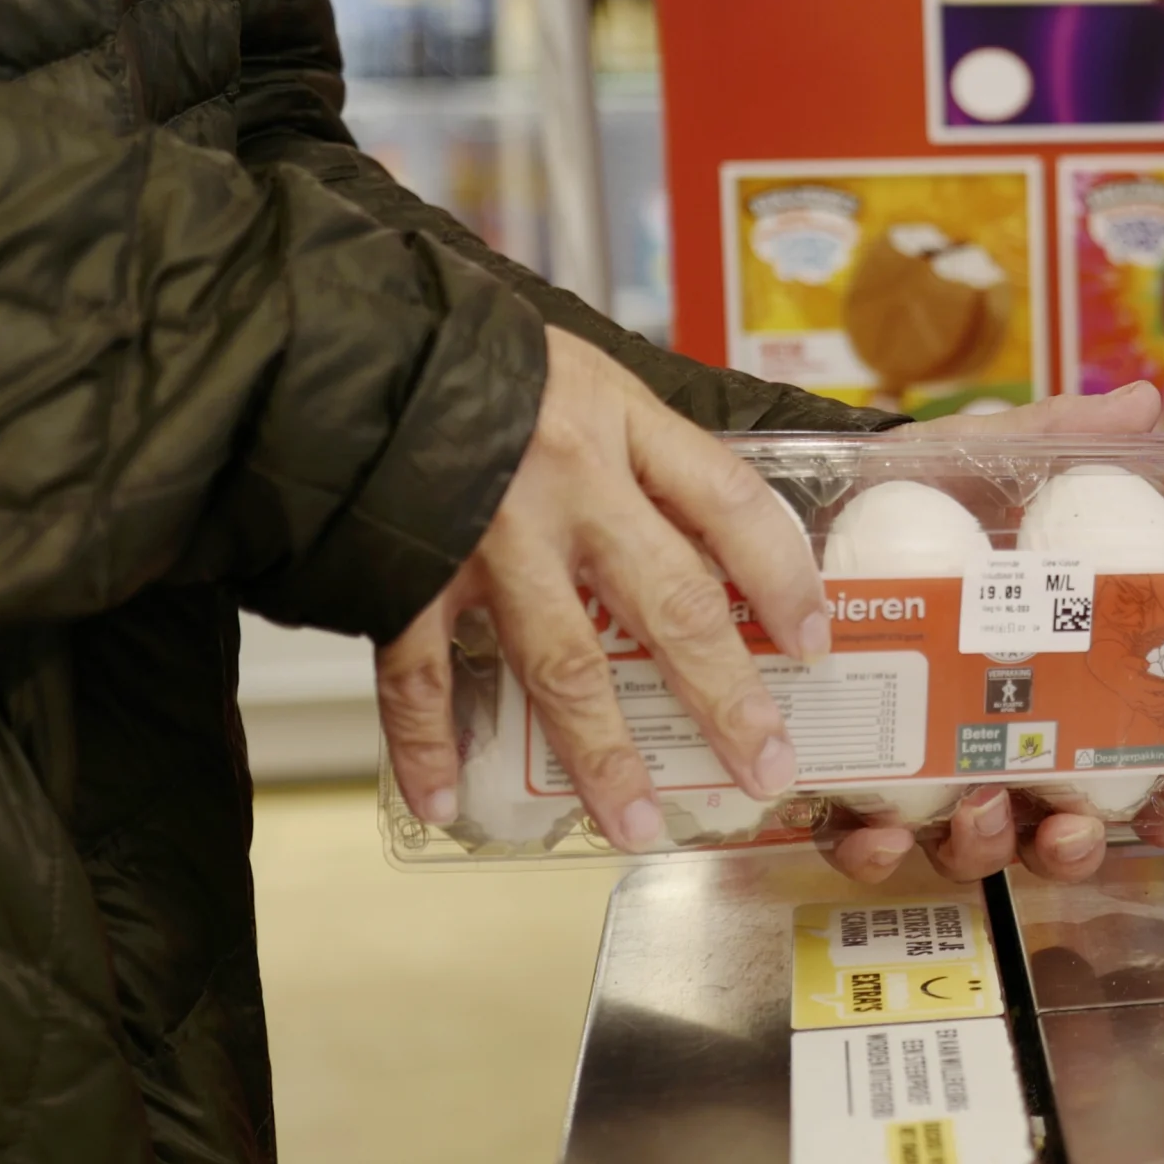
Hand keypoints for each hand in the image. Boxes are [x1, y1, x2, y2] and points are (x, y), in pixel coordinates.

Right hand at [381, 330, 819, 850]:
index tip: (815, 643)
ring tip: (639, 821)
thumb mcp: (587, 376)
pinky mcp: (404, 572)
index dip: (784, 577)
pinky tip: (448, 801)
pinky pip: (420, 676)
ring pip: (560, 664)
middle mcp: (566, 485)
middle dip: (725, 699)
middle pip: (669, 604)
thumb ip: (645, 452)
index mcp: (620, 424)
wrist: (347, 341)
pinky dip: (428, 745)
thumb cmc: (479, 363)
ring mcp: (485, 538)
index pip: (731, 505)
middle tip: (767, 766)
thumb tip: (719, 531)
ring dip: (603, 754)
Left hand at [826, 381, 1163, 887]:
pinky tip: (881, 831)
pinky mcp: (837, 781)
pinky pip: (859, 843)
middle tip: (1067, 822)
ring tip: (978, 809)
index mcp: (1046, 686)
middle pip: (1050, 826)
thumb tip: (1146, 402)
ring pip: (966, 849)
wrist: (797, 511)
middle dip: (1069, 844)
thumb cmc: (909, 500)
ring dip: (982, 848)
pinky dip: (873, 853)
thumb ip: (1058, 441)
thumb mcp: (980, 464)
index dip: (1160, 805)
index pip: (1120, 767)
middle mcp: (991, 741)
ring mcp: (917, 772)